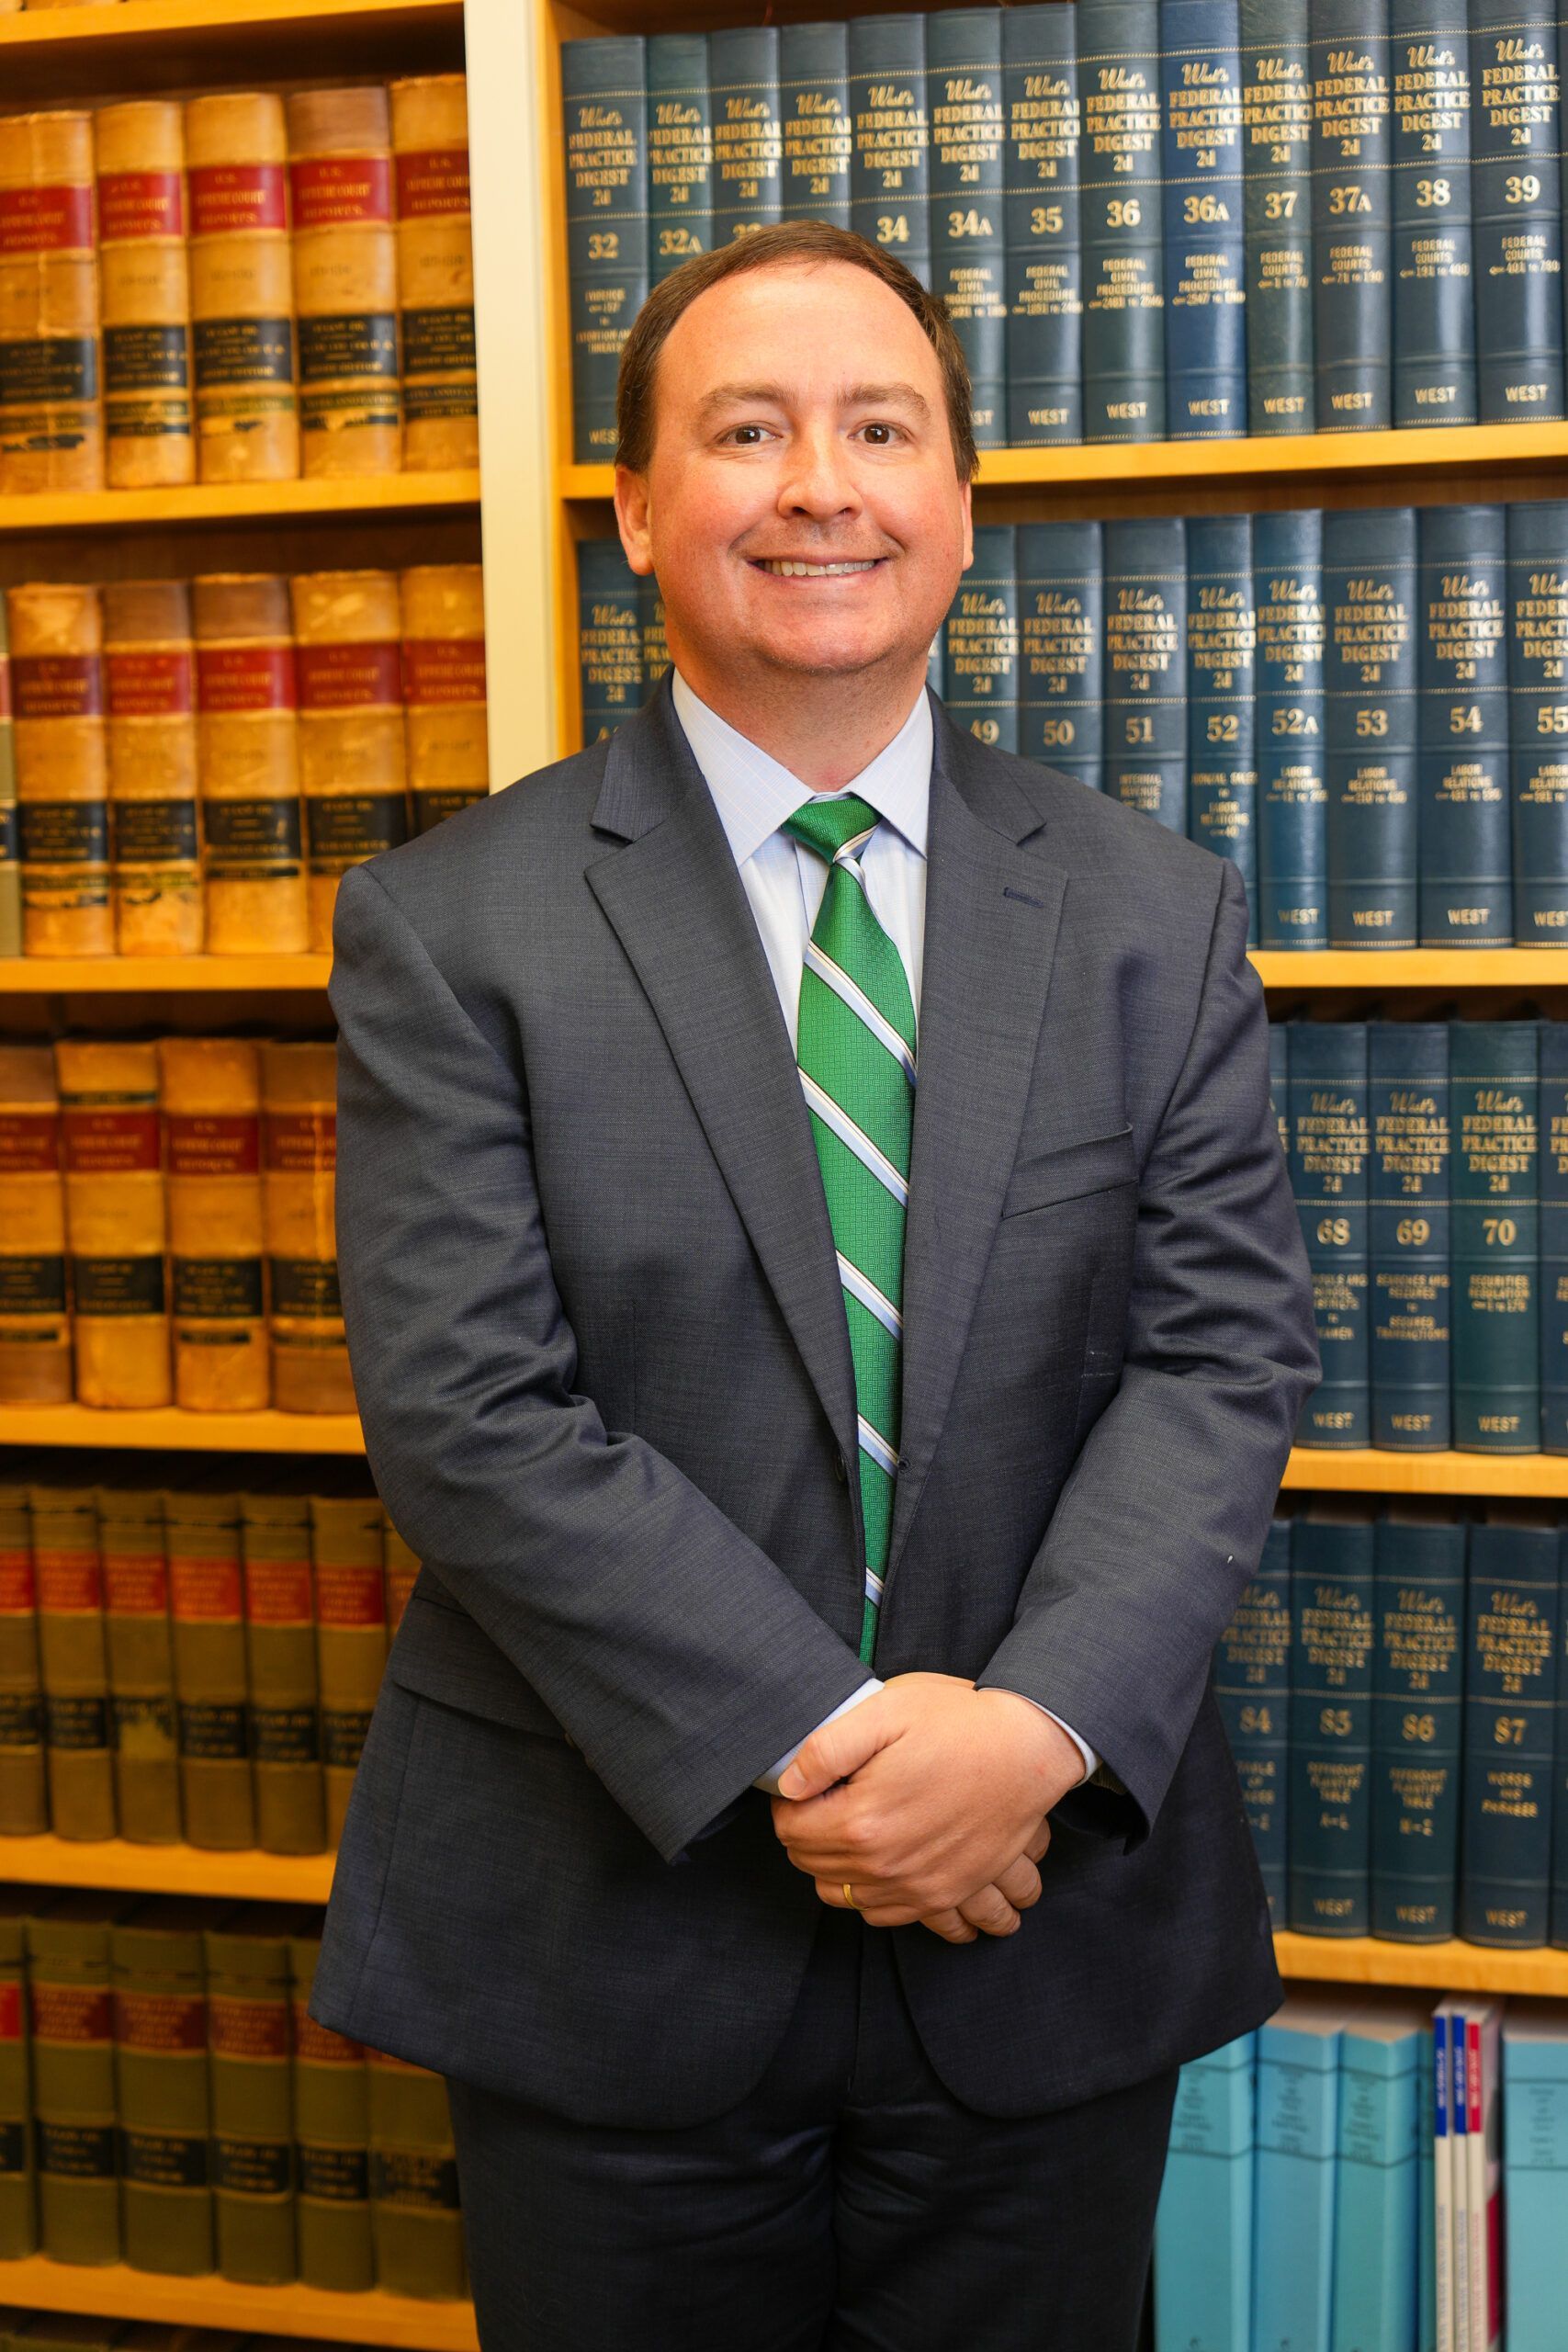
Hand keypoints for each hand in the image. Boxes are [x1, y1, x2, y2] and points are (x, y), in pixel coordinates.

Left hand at [768, 1673, 1084, 1931]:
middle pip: (816, 1868)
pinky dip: (887, 1904)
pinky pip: (903, 1920)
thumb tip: (788, 1783)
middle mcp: (888, 1868)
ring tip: (853, 1836)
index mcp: (863, 1822)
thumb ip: (826, 1748)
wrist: (1030, 1747)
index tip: (804, 1786)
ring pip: (850, 1900)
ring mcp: (922, 1889)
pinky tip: (889, 1874)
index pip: (792, 1831)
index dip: (789, 1805)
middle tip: (827, 1802)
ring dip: (841, 1872)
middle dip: (810, 1836)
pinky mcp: (951, 1894)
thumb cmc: (960, 1724)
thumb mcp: (886, 1711)